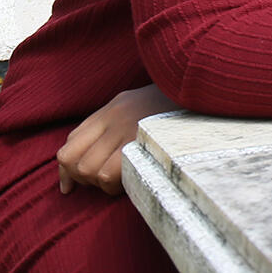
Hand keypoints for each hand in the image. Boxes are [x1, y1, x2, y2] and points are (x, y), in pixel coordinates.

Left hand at [57, 83, 175, 195]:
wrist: (204, 85)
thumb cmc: (175, 103)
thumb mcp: (137, 103)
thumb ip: (110, 125)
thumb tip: (85, 166)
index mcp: (111, 109)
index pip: (70, 145)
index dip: (67, 172)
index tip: (72, 187)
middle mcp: (114, 118)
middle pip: (77, 161)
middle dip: (86, 179)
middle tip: (106, 181)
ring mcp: (128, 129)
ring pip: (91, 170)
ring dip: (102, 183)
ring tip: (122, 180)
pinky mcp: (143, 142)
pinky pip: (112, 172)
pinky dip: (116, 183)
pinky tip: (130, 181)